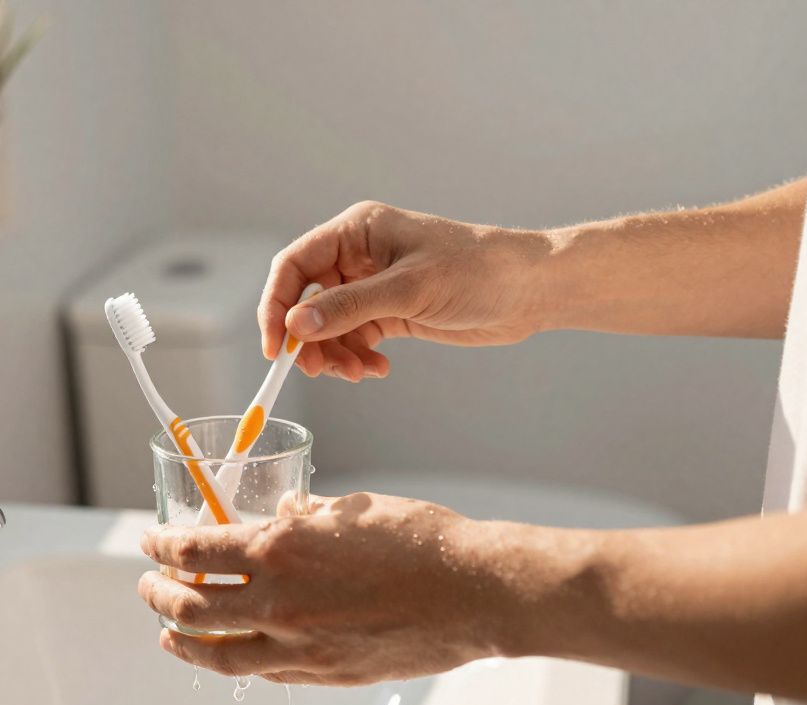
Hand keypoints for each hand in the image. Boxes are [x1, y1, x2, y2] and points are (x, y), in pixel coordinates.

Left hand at [137, 493, 523, 684]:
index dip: (164, 547)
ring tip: (168, 633)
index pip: (196, 551)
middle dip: (159, 595)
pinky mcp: (326, 673)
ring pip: (220, 654)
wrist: (475, 592)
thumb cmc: (421, 542)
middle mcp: (281, 602)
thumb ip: (305, 518)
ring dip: (185, 641)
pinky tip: (230, 654)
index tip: (151, 543)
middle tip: (147, 585)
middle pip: (193, 607)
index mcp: (282, 550)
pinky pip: (265, 671)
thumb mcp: (350, 510)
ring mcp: (301, 645)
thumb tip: (281, 519)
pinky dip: (237, 661)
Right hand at [259, 201, 554, 380]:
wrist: (530, 289)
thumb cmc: (478, 270)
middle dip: (307, 338)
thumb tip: (297, 324)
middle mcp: (358, 255)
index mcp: (355, 230)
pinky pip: (355, 337)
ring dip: (335, 353)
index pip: (294, 265)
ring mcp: (373, 285)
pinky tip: (378, 367)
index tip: (275, 345)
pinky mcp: (390, 311)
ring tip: (359, 372)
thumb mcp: (409, 289)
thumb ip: (349, 307)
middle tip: (315, 369)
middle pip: (306, 299)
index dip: (277, 304)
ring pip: (328, 325)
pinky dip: (358, 357)